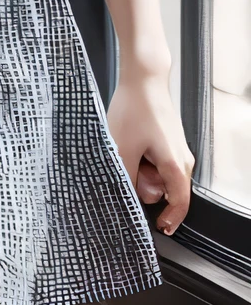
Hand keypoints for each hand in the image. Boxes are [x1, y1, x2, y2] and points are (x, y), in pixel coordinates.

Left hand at [107, 69, 194, 234]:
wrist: (143, 77)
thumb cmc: (136, 108)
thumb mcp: (123, 148)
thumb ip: (126, 179)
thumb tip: (124, 199)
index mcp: (175, 164)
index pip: (180, 204)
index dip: (170, 219)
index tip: (159, 227)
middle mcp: (181, 158)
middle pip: (164, 189)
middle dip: (145, 185)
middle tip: (130, 166)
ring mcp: (176, 148)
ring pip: (158, 174)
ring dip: (142, 169)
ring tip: (129, 148)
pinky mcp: (168, 140)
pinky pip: (156, 160)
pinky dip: (142, 157)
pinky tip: (131, 141)